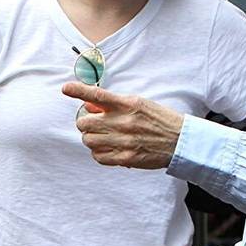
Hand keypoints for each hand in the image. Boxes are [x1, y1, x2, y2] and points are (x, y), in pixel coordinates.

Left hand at [61, 83, 183, 168]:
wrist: (179, 141)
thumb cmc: (159, 119)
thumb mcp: (138, 104)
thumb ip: (112, 104)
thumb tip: (89, 105)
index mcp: (127, 104)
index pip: (97, 95)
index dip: (78, 91)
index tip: (65, 88)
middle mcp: (123, 121)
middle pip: (84, 123)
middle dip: (85, 124)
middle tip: (94, 124)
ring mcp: (124, 140)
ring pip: (89, 141)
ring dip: (91, 139)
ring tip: (102, 137)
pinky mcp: (126, 157)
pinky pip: (98, 156)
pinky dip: (98, 153)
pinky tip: (107, 149)